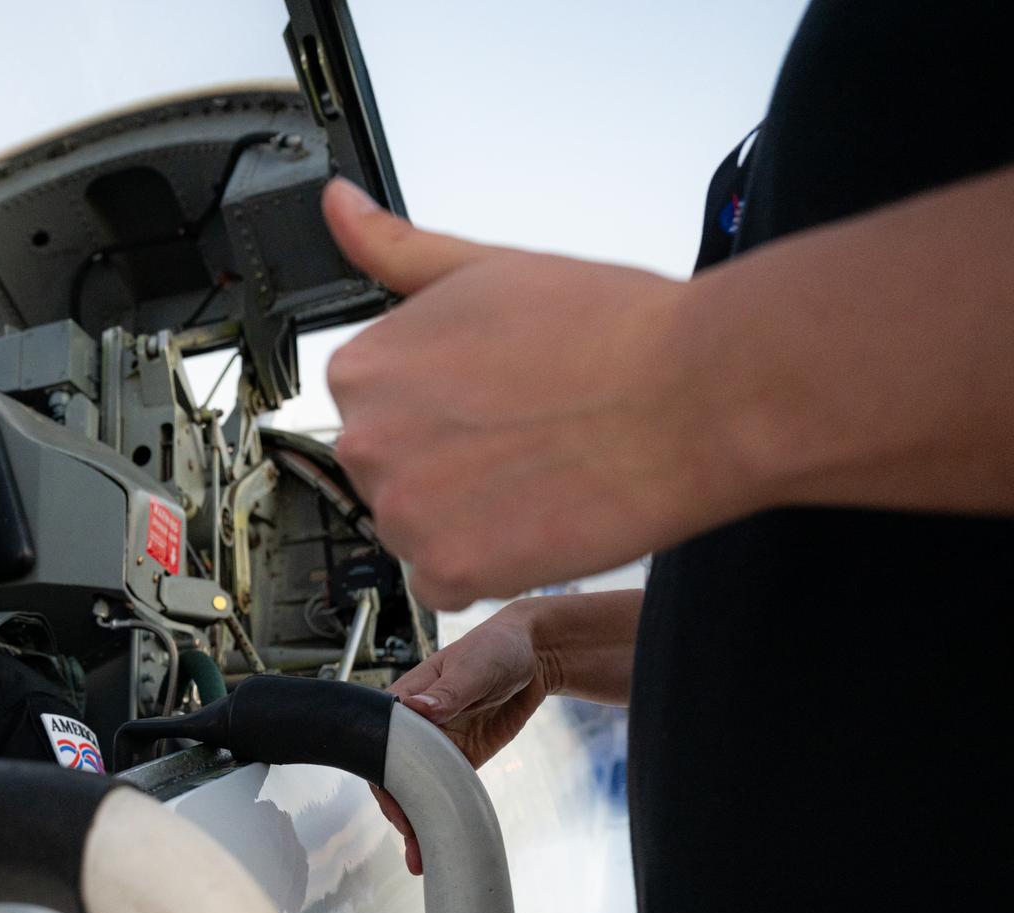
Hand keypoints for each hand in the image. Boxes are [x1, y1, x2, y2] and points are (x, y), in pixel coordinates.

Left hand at [320, 180, 747, 609]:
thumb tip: (338, 208)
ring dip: (466, 517)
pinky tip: (537, 517)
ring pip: (417, 529)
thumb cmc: (607, 331)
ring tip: (537, 472)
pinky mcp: (447, 569)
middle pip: (390, 472)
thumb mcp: (484, 268)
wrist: (695, 394)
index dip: (435, 407)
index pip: (371, 409)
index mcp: (362, 369)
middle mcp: (364, 441)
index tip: (485, 401)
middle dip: (444, 463)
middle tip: (519, 437)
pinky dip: (487, 565)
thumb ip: (395, 250)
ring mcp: (402, 511)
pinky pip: (446, 582)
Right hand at [372, 602, 555, 874]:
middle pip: (392, 776)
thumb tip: (417, 707)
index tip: (395, 805)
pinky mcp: (459, 760)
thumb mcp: (473, 667)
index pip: (380, 746)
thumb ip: (447, 692)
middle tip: (412, 840)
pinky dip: (438, 817)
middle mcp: (413, 729)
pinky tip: (435, 844)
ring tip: (419, 859)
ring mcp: (435, 747)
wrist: (533, 657)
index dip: (384, 778)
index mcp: (404, 702)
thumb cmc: (495, 648)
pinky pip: (443, 792)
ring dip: (415, 824)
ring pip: (415, 791)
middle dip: (399, 811)